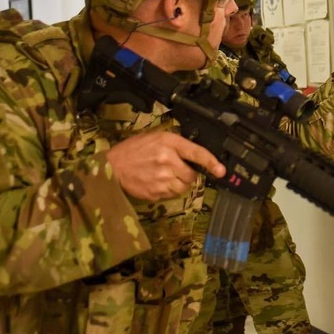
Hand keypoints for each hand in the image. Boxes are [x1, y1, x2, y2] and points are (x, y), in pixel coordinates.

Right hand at [106, 131, 224, 200]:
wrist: (112, 167)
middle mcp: (167, 160)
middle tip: (173, 169)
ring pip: (184, 186)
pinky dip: (168, 190)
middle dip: (186, 173)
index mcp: (168, 143)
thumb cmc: (133, 151)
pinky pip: (172, 194)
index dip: (211, 162)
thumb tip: (194, 156)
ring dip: (178, 183)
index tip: (221, 170)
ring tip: (163, 176)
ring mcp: (162, 178)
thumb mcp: (155, 138)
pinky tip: (156, 182)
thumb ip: (175, 146)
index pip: (196, 152)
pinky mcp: (157, 192)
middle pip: (192, 174)